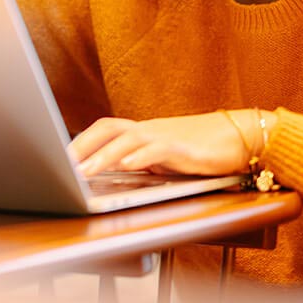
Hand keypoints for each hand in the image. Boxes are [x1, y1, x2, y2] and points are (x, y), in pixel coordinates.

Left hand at [69, 112, 253, 177]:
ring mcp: (166, 136)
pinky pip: (156, 149)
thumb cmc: (206, 150)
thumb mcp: (168, 158)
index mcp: (145, 132)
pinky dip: (138, 157)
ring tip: (81, 173)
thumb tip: (117, 174)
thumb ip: (144, 162)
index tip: (58, 158)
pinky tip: (125, 167)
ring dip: (101, 155)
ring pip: (126, 139)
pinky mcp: (183, 148)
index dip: (80, 142)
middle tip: (59, 165)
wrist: (243, 137)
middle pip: (107, 128)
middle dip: (81, 145)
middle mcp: (151, 130)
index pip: (105, 130)